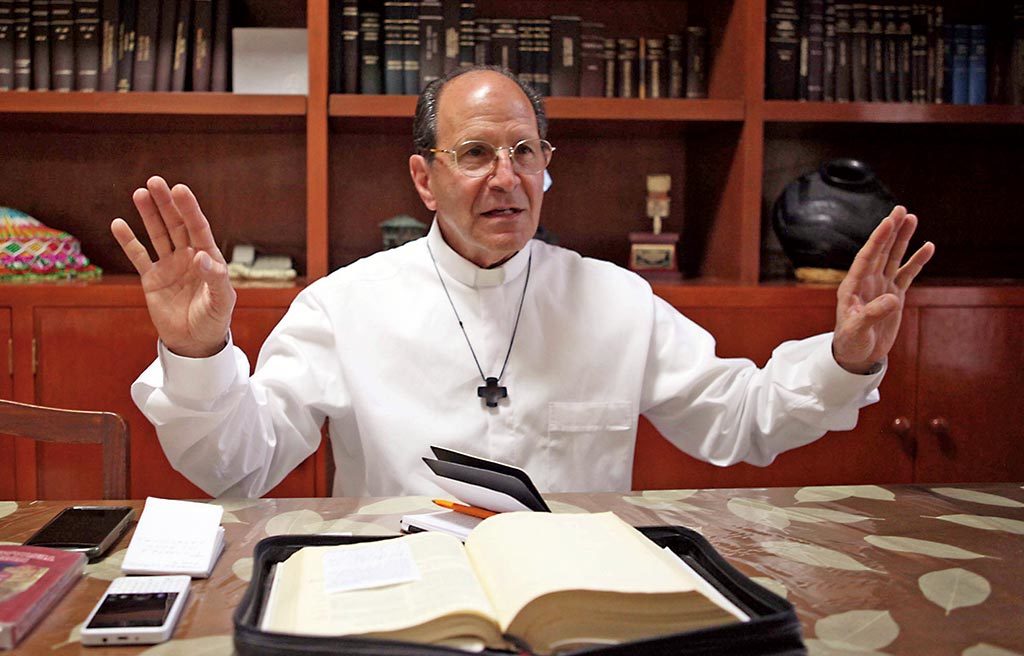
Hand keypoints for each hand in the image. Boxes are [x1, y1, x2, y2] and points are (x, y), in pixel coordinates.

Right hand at [110, 176, 235, 357]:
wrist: (195, 343)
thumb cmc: (214, 320)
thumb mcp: (222, 301)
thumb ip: (215, 279)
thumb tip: (202, 258)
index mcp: (209, 258)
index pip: (198, 228)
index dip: (189, 209)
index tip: (180, 189)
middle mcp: (188, 257)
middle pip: (176, 225)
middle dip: (166, 204)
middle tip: (155, 182)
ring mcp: (169, 266)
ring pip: (157, 235)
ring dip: (149, 215)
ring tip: (139, 193)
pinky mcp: (152, 279)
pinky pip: (138, 256)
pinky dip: (128, 241)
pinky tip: (119, 224)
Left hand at [832, 205, 934, 373]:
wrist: (857, 356)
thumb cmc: (850, 344)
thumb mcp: (856, 331)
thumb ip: (871, 314)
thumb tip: (893, 298)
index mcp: (852, 286)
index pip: (867, 257)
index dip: (877, 239)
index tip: (887, 222)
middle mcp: (866, 282)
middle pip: (881, 251)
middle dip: (890, 231)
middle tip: (901, 209)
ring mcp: (881, 287)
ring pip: (893, 258)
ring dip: (903, 239)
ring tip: (912, 218)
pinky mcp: (894, 296)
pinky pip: (907, 274)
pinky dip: (916, 261)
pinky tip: (927, 246)